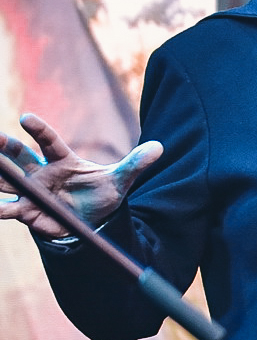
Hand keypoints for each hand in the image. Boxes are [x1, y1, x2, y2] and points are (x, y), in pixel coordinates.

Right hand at [0, 112, 159, 239]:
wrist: (92, 221)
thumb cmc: (101, 194)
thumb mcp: (120, 181)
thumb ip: (135, 164)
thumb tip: (159, 147)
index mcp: (62, 159)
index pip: (48, 140)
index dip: (38, 129)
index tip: (26, 118)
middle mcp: (41, 171)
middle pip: (18, 155)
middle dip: (3, 146)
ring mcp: (30, 190)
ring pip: (6, 179)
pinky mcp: (26, 211)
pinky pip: (8, 209)